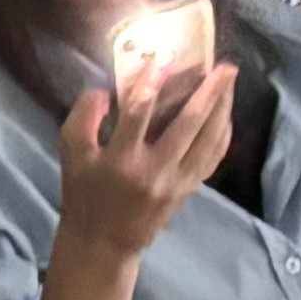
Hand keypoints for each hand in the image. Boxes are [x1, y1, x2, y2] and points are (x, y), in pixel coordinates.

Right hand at [53, 57, 239, 271]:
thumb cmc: (84, 193)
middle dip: (209, 92)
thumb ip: (83, 118)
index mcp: (121, 160)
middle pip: (188, 124)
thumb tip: (104, 90)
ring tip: (230, 83)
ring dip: (222, 109)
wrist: (103, 242)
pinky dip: (222, 135)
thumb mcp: (71, 154)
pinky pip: (212, 158)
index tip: (163, 57)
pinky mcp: (188, 189)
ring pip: (207, 140)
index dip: (150, 82)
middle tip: (224, 66)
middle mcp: (155, 170)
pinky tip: (226, 116)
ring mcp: (176, 181)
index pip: (138, 113)